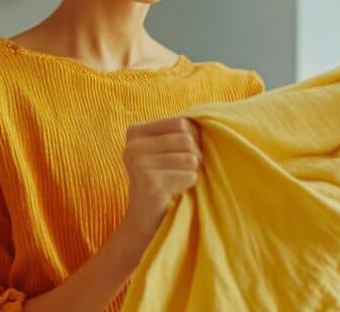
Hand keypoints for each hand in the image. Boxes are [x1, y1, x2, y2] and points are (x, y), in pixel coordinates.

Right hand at [119, 117, 202, 242]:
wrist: (145, 219)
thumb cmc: (164, 179)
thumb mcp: (166, 150)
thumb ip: (180, 132)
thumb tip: (206, 120)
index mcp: (134, 131)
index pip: (181, 122)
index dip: (193, 138)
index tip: (183, 154)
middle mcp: (132, 145)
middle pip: (186, 139)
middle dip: (194, 156)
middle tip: (183, 171)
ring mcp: (138, 163)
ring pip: (190, 158)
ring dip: (192, 172)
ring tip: (178, 181)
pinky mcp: (149, 183)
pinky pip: (189, 176)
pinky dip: (188, 185)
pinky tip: (174, 192)